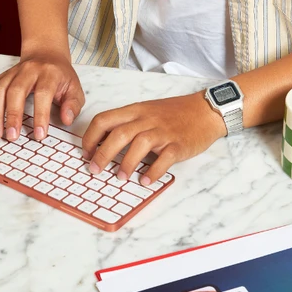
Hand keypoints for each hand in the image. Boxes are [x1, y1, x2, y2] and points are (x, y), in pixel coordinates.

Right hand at [0, 49, 83, 141]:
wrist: (46, 54)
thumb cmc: (61, 76)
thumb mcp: (75, 88)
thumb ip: (73, 105)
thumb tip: (66, 120)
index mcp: (49, 73)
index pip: (43, 94)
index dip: (40, 115)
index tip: (38, 135)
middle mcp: (28, 70)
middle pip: (16, 91)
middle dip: (13, 115)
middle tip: (11, 136)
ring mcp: (12, 73)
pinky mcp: (1, 77)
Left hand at [81, 92, 226, 185]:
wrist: (205, 111)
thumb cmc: (174, 113)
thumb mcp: (147, 112)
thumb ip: (127, 124)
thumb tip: (104, 145)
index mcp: (136, 111)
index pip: (104, 120)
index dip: (90, 137)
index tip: (86, 153)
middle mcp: (147, 119)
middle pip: (118, 133)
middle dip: (103, 153)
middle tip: (95, 170)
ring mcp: (163, 131)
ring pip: (139, 144)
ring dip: (127, 163)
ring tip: (120, 178)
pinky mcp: (178, 144)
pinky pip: (164, 159)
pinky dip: (153, 172)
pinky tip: (145, 181)